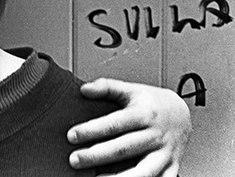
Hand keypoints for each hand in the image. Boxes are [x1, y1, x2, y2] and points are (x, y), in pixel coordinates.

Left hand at [67, 78, 190, 176]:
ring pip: (144, 172)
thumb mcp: (131, 90)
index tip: (72, 135)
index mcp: (145, 114)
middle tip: (75, 159)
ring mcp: (165, 154)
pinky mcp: (171, 168)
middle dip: (97, 156)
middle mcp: (156, 135)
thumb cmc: (152, 103)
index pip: (115, 124)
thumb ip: (108, 87)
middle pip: (124, 148)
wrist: (182, 114)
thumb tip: (84, 89)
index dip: (92, 130)